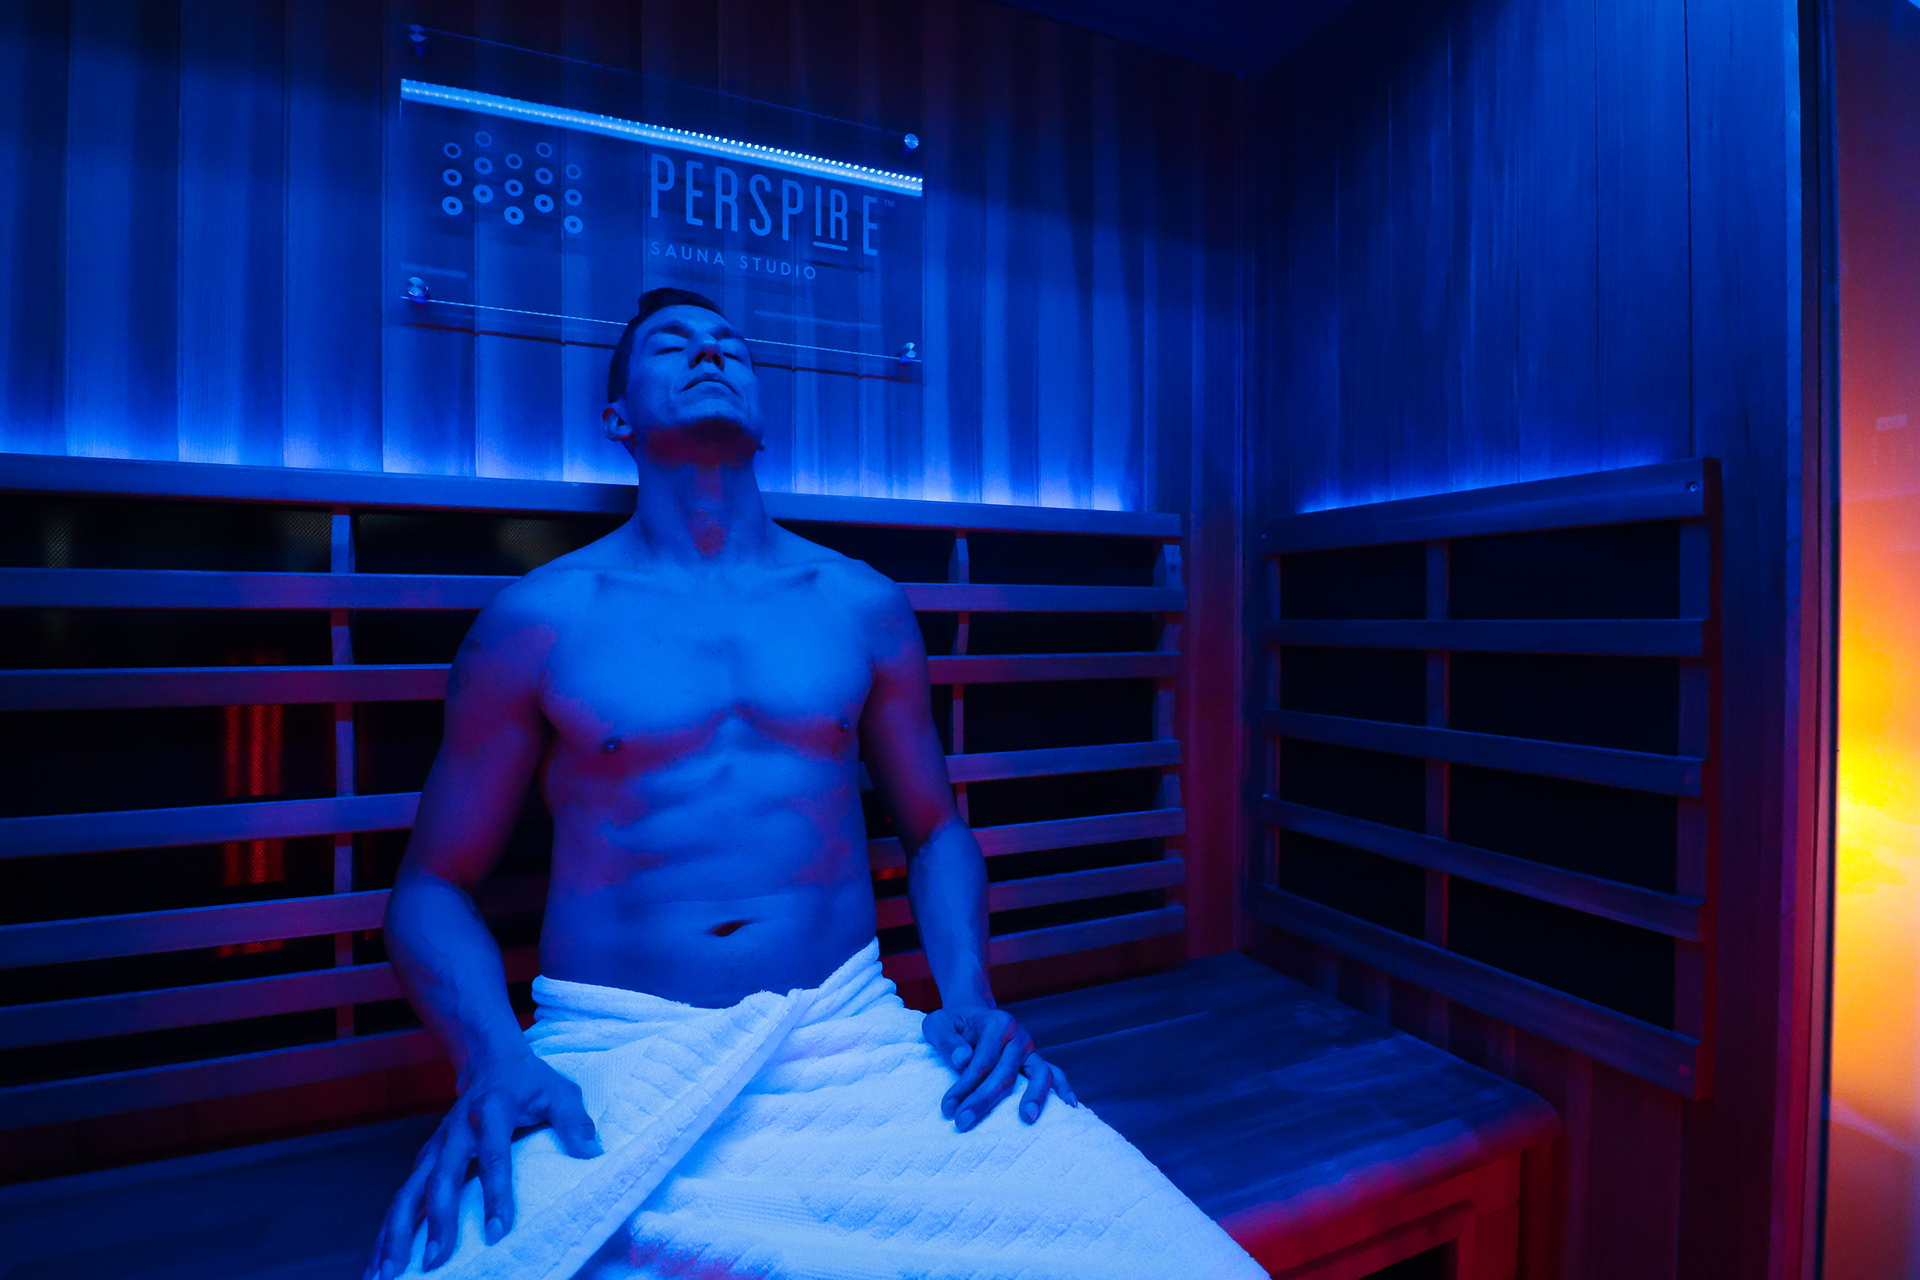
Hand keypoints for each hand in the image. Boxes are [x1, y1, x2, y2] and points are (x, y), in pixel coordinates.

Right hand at [365, 1050, 602, 1277]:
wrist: (489, 1057)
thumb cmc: (528, 1081)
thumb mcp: (558, 1091)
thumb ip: (574, 1120)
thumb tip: (593, 1152)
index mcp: (492, 1112)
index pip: (493, 1158)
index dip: (496, 1195)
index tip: (499, 1231)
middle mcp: (457, 1131)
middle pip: (440, 1180)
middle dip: (437, 1222)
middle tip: (435, 1261)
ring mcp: (437, 1146)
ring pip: (410, 1191)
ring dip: (396, 1233)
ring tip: (387, 1274)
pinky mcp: (427, 1158)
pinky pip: (404, 1196)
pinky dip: (389, 1229)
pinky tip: (380, 1262)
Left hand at [922, 1006, 1077, 1132]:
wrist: (970, 1017)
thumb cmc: (952, 1025)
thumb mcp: (938, 1024)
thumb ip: (946, 1039)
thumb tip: (962, 1059)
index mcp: (997, 1022)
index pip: (981, 1061)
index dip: (964, 1086)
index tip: (947, 1109)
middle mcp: (1018, 1035)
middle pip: (1006, 1073)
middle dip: (984, 1100)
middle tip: (963, 1123)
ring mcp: (1030, 1049)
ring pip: (1039, 1074)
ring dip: (1034, 1096)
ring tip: (1027, 1118)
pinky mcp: (1035, 1061)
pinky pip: (1055, 1074)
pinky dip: (1064, 1089)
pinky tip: (1069, 1107)